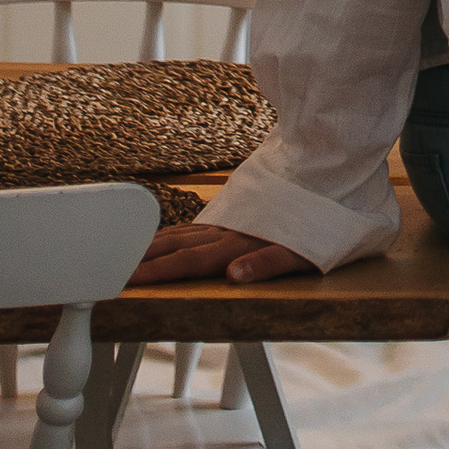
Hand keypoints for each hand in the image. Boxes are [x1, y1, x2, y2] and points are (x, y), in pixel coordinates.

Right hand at [127, 216, 315, 290]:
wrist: (338, 166)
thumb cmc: (329, 217)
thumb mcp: (309, 250)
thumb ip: (270, 263)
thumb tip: (234, 275)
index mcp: (242, 242)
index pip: (190, 262)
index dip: (158, 273)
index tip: (128, 281)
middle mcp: (232, 228)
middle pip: (178, 245)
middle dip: (143, 260)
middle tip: (110, 271)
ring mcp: (234, 216)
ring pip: (185, 231)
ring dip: (155, 244)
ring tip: (128, 255)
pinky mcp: (241, 207)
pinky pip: (200, 222)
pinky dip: (178, 230)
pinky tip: (171, 235)